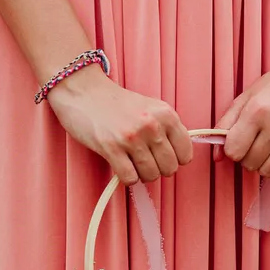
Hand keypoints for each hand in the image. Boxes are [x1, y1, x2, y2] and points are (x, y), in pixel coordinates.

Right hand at [46, 65, 192, 184]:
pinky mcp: (111, 148)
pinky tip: (121, 165)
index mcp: (166, 114)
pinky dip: (127, 178)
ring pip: (151, 175)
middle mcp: (152, 125)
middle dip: (158, 169)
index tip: (162, 156)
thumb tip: (177, 157)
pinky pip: (130, 178)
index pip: (185, 154)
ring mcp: (132, 137)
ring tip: (132, 163)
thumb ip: (166, 128)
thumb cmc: (116, 103)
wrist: (83, 91)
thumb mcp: (150, 107)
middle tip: (145, 161)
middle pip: (169, 168)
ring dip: (141, 175)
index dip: (174, 160)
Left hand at [218, 56, 269, 178]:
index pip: (234, 152)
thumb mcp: (245, 98)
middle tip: (255, 142)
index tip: (239, 141)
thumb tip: (216, 156)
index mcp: (257, 111)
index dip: (233, 149)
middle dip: (247, 156)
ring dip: (263, 164)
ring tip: (268, 147)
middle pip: (250, 163)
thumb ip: (225, 125)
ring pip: (268, 171)